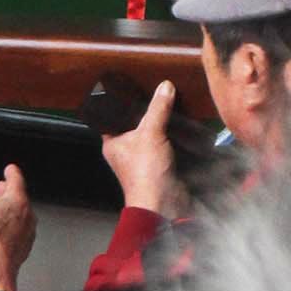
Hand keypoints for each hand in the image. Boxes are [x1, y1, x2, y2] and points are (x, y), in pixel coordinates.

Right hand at [0, 161, 35, 290]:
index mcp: (17, 201)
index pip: (17, 180)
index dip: (11, 173)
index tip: (9, 169)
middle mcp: (27, 216)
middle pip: (19, 198)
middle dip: (7, 192)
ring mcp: (26, 234)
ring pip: (19, 217)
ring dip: (8, 212)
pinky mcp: (22, 249)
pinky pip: (16, 234)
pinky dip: (8, 230)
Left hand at [101, 81, 185, 217]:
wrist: (164, 203)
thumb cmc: (145, 174)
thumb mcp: (150, 133)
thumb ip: (158, 109)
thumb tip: (164, 87)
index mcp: (112, 143)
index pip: (110, 117)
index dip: (118, 102)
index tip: (128, 87)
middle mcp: (125, 150)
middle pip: (133, 123)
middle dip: (144, 111)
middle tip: (154, 91)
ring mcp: (142, 157)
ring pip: (150, 133)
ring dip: (159, 123)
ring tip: (168, 103)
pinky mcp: (159, 163)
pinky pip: (164, 144)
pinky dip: (171, 135)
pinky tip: (179, 123)